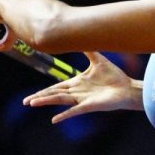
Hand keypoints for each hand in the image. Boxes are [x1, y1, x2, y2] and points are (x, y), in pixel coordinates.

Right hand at [23, 51, 138, 123]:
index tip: (32, 96)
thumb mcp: (98, 60)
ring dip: (46, 101)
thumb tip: (80, 35)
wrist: (128, 88)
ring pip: (60, 100)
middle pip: (54, 95)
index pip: (56, 87)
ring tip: (32, 103)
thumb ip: (88, 50)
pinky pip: (74, 111)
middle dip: (40, 97)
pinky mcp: (89, 106)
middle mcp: (77, 92)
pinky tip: (54, 119)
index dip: (44, 91)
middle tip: (26, 102)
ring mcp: (82, 100)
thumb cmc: (115, 76)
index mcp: (77, 83)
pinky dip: (64, 115)